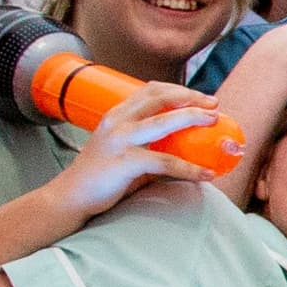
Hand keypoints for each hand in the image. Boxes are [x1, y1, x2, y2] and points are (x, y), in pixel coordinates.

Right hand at [46, 84, 226, 217]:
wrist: (71, 196)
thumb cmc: (101, 176)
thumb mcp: (122, 148)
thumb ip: (147, 142)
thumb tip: (184, 146)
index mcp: (117, 114)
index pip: (151, 91)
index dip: (179, 90)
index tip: (201, 98)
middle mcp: (117, 121)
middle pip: (160, 98)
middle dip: (191, 98)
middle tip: (214, 105)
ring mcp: (120, 140)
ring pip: (164, 122)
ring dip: (193, 118)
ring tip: (214, 123)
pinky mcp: (125, 162)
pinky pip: (165, 162)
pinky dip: (190, 168)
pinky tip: (206, 174)